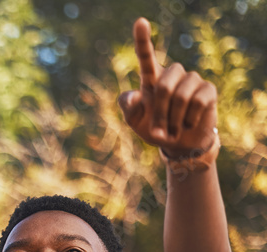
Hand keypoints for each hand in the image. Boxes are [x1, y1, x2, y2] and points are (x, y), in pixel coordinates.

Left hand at [117, 17, 217, 157]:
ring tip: (173, 128)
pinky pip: (197, 102)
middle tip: (159, 130)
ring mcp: (192, 80)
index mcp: (151, 79)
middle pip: (163, 86)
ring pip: (181, 95)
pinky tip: (188, 123)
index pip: (145, 56)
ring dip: (174, 118)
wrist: (179, 144)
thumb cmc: (155, 128)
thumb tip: (134, 95)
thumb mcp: (135, 121)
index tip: (140, 22)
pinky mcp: (208, 90)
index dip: (142, 39)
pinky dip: (189, 119)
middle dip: (160, 112)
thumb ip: (129, 108)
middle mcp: (172, 75)